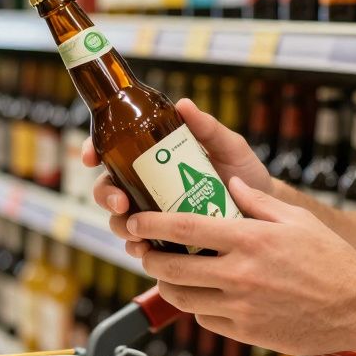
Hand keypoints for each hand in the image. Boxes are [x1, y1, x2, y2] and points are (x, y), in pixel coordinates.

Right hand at [84, 98, 273, 242]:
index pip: (113, 149)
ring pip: (121, 220)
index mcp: (154, 157)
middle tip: (121, 203)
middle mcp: (147, 184)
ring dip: (120, 228)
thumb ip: (207, 127)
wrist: (264, 209)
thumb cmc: (244, 172)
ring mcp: (154, 213)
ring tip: (135, 236)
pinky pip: (141, 244)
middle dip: (106, 196)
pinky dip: (138, 248)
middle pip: (108, 188)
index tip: (91, 157)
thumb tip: (184, 104)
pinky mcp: (165, 239)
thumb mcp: (228, 146)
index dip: (94, 149)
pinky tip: (146, 251)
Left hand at [126, 177, 355, 355]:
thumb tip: (229, 183)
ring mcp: (240, 307)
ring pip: (183, 297)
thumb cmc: (332, 260)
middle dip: (148, 257)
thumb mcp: (296, 220)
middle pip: (171, 267)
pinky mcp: (246, 332)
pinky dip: (198, 308)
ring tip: (168, 273)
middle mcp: (239, 274)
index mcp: (249, 239)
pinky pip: (206, 320)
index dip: (150, 224)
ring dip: (168, 284)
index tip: (136, 221)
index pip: (183, 228)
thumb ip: (257, 200)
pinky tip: (204, 296)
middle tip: (144, 250)